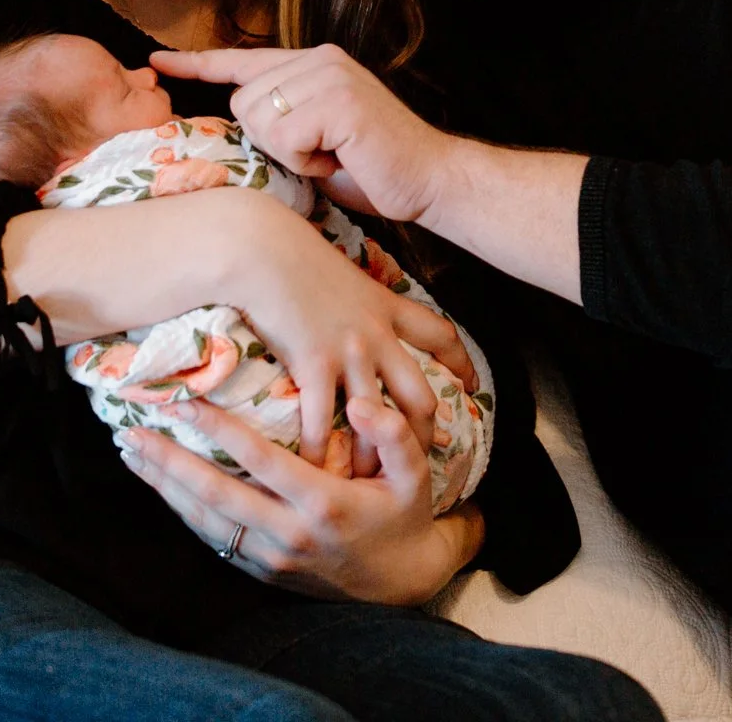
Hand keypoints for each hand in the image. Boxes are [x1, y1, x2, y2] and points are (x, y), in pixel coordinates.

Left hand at [119, 393, 479, 603]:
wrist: (402, 582)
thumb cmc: (404, 516)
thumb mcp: (415, 475)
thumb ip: (394, 436)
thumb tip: (362, 405)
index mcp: (323, 504)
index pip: (260, 461)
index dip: (219, 431)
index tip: (184, 403)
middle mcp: (290, 534)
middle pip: (216, 495)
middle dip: (169, 463)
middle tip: (130, 433)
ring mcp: (272, 558)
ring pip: (206, 521)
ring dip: (165, 488)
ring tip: (132, 455)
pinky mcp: (262, 571)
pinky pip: (214, 540)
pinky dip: (183, 512)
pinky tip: (161, 488)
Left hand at [150, 45, 449, 223]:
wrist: (431, 181)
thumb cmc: (375, 169)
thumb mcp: (317, 139)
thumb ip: (282, 122)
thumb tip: (238, 127)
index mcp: (312, 64)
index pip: (242, 61)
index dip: (195, 64)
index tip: (156, 61)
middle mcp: (318, 59)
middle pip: (242, 104)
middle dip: (271, 143)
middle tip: (321, 153)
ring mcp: (328, 74)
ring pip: (259, 120)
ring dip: (290, 153)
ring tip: (333, 154)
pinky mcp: (337, 98)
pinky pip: (285, 137)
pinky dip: (307, 160)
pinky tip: (340, 157)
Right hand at [220, 191, 476, 459]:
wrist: (262, 247)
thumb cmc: (289, 250)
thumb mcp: (337, 269)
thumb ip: (351, 293)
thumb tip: (345, 300)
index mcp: (386, 306)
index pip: (439, 334)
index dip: (460, 362)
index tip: (469, 385)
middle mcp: (376, 333)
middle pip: (419, 393)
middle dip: (423, 434)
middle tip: (416, 461)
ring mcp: (348, 350)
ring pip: (378, 417)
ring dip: (372, 455)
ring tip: (364, 483)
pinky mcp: (314, 363)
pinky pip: (321, 419)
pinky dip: (318, 450)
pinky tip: (312, 471)